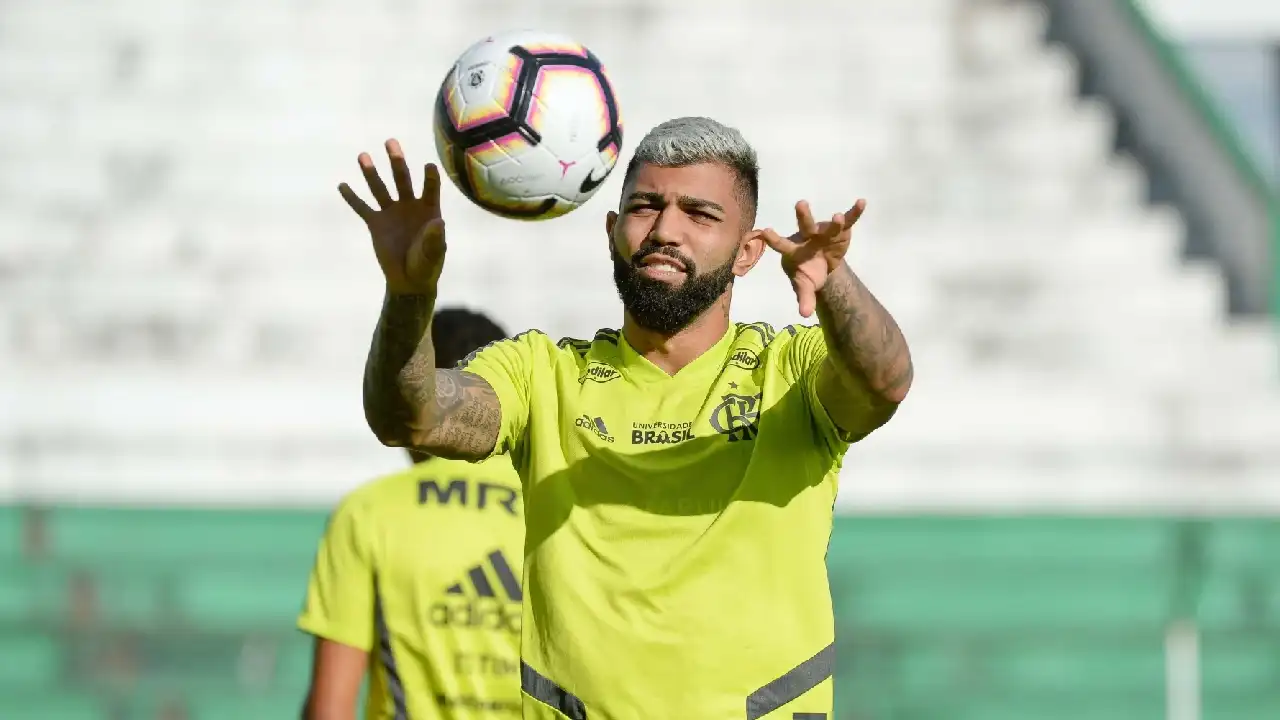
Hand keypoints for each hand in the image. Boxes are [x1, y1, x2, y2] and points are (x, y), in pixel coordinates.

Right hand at [339, 139, 445, 295]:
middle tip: (391, 142)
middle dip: (396, 161)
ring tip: (363, 155)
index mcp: (428, 210)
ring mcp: (391, 213)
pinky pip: (362, 208)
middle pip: (402, 178)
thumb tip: (438, 222)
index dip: (430, 177)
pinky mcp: (375, 224)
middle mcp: (409, 206)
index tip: (429, 166)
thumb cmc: (427, 265)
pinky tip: (343, 185)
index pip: (430, 188)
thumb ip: (435, 238)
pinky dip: (352, 197)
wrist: (409, 280)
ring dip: (371, 172)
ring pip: (380, 188)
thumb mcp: (433, 253)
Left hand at [758, 199, 865, 317]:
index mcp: (794, 250)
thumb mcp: (805, 287)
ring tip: (837, 217)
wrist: (823, 266)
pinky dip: (855, 212)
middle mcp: (807, 237)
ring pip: (828, 225)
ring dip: (833, 222)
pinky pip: (848, 220)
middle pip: (805, 226)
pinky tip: (862, 202)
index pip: (782, 245)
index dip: (774, 239)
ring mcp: (824, 232)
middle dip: (804, 216)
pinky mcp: (840, 231)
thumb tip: (805, 314)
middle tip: (800, 204)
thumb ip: (804, 298)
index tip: (765, 232)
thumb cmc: (808, 274)